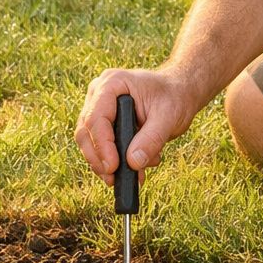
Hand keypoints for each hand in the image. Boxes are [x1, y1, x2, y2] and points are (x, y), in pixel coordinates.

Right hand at [76, 69, 197, 186]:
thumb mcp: (168, 116)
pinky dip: (112, 162)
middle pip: (86, 131)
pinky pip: (98, 146)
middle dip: (98, 159)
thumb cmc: (173, 97)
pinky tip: (134, 171)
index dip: (102, 145)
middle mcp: (98, 94)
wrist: (176, 93)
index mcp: (112, 83)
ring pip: (88, 142)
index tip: (113, 167)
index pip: (96, 117)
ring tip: (133, 175)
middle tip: (114, 179)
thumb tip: (133, 163)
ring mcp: (97, 108)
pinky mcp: (102, 123)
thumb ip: (151, 139)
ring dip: (104, 164)